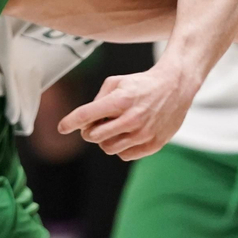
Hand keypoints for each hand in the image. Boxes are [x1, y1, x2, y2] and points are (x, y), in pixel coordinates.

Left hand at [56, 63, 199, 160]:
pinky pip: (125, 155)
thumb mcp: (116, 82)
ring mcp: (143, 133)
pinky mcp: (153, 144)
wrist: (175, 86)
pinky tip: (127, 135)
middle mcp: (131, 119)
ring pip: (108, 148)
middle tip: (95, 124)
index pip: (86, 115)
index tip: (62, 127)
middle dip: (88, 131)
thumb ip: (98, 100)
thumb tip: (85, 121)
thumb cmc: (142, 84)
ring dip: (105, 140)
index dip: (69, 122)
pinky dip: (121, 147)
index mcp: (120, 100)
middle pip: (93, 136)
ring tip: (113, 128)